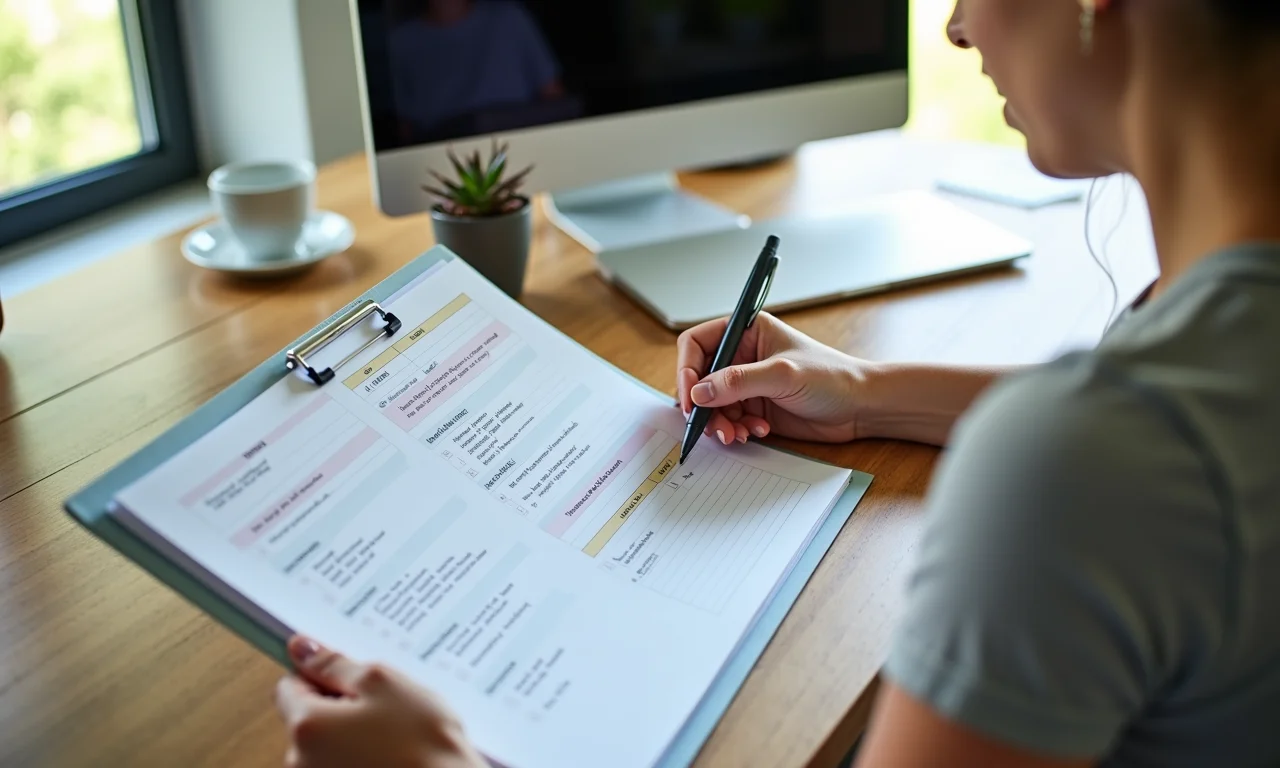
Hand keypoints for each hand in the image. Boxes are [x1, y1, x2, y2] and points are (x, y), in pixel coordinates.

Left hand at [274, 635, 486, 767]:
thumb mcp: (382, 683)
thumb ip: (335, 665)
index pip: (290, 686)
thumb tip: (302, 648)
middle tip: (386, 708)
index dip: (322, 677)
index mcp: (306, 726)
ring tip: (397, 736)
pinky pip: (343, 765)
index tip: (354, 680)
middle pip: (308, 718)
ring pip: (328, 745)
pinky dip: (364, 758)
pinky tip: (394, 757)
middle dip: (342, 708)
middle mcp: (300, 762)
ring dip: (355, 735)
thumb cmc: (421, 742)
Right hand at [675, 312, 869, 444]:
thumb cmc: (831, 377)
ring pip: (712, 404)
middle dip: (703, 405)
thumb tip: (699, 392)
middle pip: (700, 378)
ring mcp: (748, 383)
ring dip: (719, 423)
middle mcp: (743, 355)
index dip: (687, 370)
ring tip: (737, 435)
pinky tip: (757, 432)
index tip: (690, 398)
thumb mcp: (782, 374)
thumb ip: (738, 381)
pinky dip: (736, 429)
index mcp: (747, 332)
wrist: (860, 407)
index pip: (697, 344)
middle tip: (710, 427)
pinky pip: (729, 420)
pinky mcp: (755, 407)